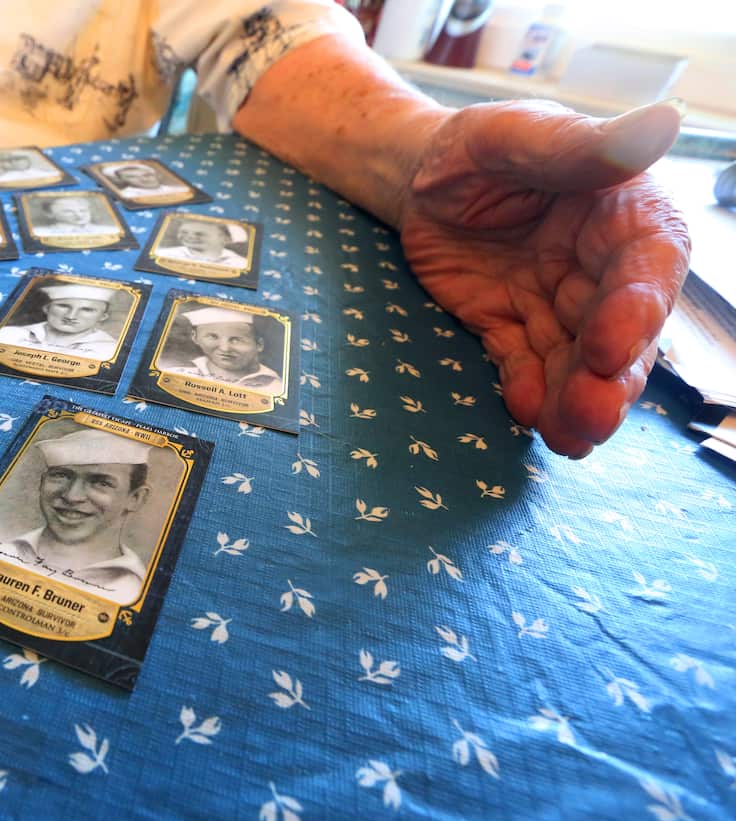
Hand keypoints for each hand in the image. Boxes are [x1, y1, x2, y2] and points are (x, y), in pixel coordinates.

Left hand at [400, 100, 689, 457]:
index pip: (647, 264)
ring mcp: (555, 301)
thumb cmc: (474, 145)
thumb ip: (581, 145)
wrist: (414, 179)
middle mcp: (599, 264)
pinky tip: (527, 415)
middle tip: (591, 419)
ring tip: (566, 439)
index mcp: (620, 211)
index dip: (636, 309)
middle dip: (609, 378)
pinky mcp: (512, 327)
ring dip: (575, 399)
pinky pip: (525, 366)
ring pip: (576, 359)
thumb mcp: (515, 134)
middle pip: (619, 329)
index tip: (609, 348)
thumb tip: (664, 122)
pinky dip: (529, 392)